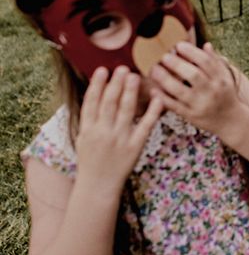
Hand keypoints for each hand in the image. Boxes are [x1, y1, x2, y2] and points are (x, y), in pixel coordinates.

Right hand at [75, 66, 163, 191]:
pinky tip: (158, 98)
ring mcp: (120, 139)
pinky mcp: (135, 146)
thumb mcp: (83, 138)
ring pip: (126, 110)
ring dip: (131, 92)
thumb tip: (94, 93)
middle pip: (109, 103)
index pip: (91, 102)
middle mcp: (103, 132)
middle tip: (123, 68)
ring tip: (135, 76)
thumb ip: (89, 118)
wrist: (98, 186)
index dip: (96, 85)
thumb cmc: (91, 160)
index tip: (102, 70)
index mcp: (88, 129)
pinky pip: (146, 125)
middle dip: (116, 84)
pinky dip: (153, 111)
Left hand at [150, 42, 242, 134]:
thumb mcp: (225, 77)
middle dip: (176, 64)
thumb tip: (206, 45)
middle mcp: (211, 91)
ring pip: (180, 91)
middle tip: (163, 56)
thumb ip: (215, 62)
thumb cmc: (225, 95)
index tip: (179, 45)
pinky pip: (174, 106)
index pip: (206, 62)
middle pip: (193, 75)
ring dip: (165, 79)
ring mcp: (200, 105)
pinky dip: (163, 97)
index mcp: (220, 79)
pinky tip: (154, 89)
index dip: (191, 52)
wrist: (231, 121)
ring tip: (154, 69)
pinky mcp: (191, 116)